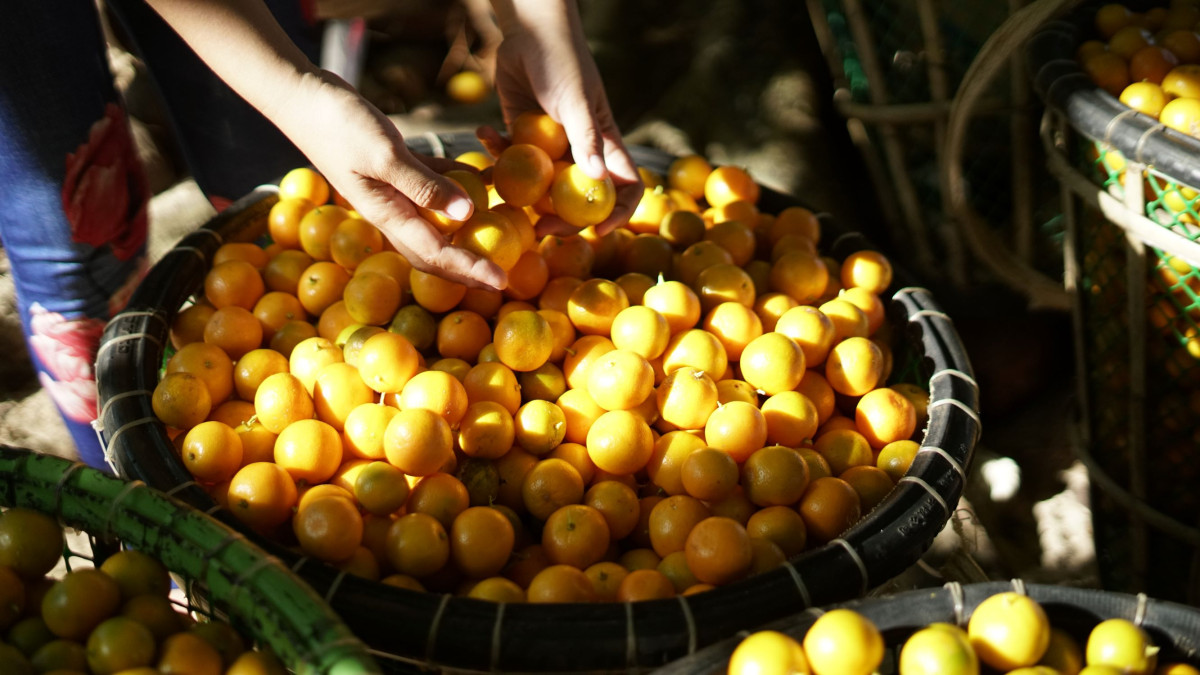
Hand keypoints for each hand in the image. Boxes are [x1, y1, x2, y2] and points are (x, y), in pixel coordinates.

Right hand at [288, 72, 506, 289]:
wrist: (300, 95)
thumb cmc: (339, 124)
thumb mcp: (385, 155)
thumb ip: (424, 185)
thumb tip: (466, 214)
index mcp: (387, 215)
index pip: (435, 255)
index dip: (470, 270)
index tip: (501, 281)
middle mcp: (390, 210)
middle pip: (434, 251)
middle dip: (467, 267)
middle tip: (500, 277)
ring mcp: (390, 190)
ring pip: (433, 222)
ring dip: (463, 232)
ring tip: (496, 233)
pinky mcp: (392, 166)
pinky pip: (431, 183)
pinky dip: (455, 184)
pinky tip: (478, 177)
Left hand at [486, 3, 641, 237]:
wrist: (531, 31)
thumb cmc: (563, 62)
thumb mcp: (576, 101)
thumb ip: (586, 138)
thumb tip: (598, 180)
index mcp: (605, 144)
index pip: (624, 187)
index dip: (619, 213)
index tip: (599, 231)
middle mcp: (579, 151)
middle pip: (577, 199)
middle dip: (560, 216)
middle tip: (539, 226)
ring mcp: (549, 146)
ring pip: (539, 185)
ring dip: (519, 191)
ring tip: (497, 185)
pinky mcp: (521, 135)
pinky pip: (510, 158)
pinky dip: (495, 151)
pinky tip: (483, 132)